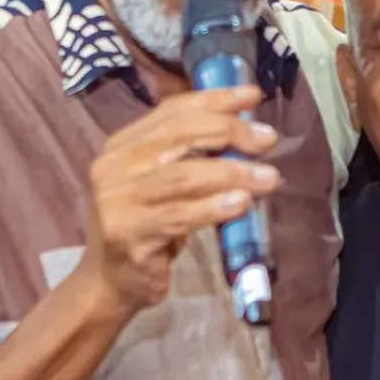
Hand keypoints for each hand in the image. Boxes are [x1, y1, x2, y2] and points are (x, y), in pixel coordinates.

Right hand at [79, 86, 281, 312]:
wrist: (110, 284)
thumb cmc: (147, 230)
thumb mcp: (164, 185)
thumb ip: (192, 157)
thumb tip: (248, 131)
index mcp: (122, 146)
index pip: (172, 112)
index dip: (215, 99)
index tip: (253, 95)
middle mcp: (114, 166)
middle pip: (179, 136)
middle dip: (230, 132)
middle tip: (268, 139)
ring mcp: (117, 200)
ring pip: (184, 176)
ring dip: (233, 174)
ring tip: (269, 178)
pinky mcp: (129, 233)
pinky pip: (180, 215)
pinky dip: (214, 208)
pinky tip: (242, 204)